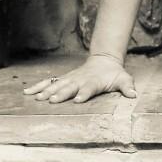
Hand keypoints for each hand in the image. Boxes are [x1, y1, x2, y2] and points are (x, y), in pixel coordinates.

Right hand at [22, 55, 137, 103]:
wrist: (104, 61)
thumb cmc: (114, 74)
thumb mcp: (124, 79)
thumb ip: (128, 87)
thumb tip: (134, 95)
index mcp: (94, 82)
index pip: (89, 88)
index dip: (83, 93)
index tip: (77, 100)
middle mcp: (79, 80)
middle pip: (69, 87)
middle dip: (61, 93)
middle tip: (52, 101)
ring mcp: (69, 79)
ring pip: (56, 84)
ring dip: (46, 91)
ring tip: (36, 98)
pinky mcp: (63, 79)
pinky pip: (48, 82)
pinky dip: (38, 86)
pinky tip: (27, 92)